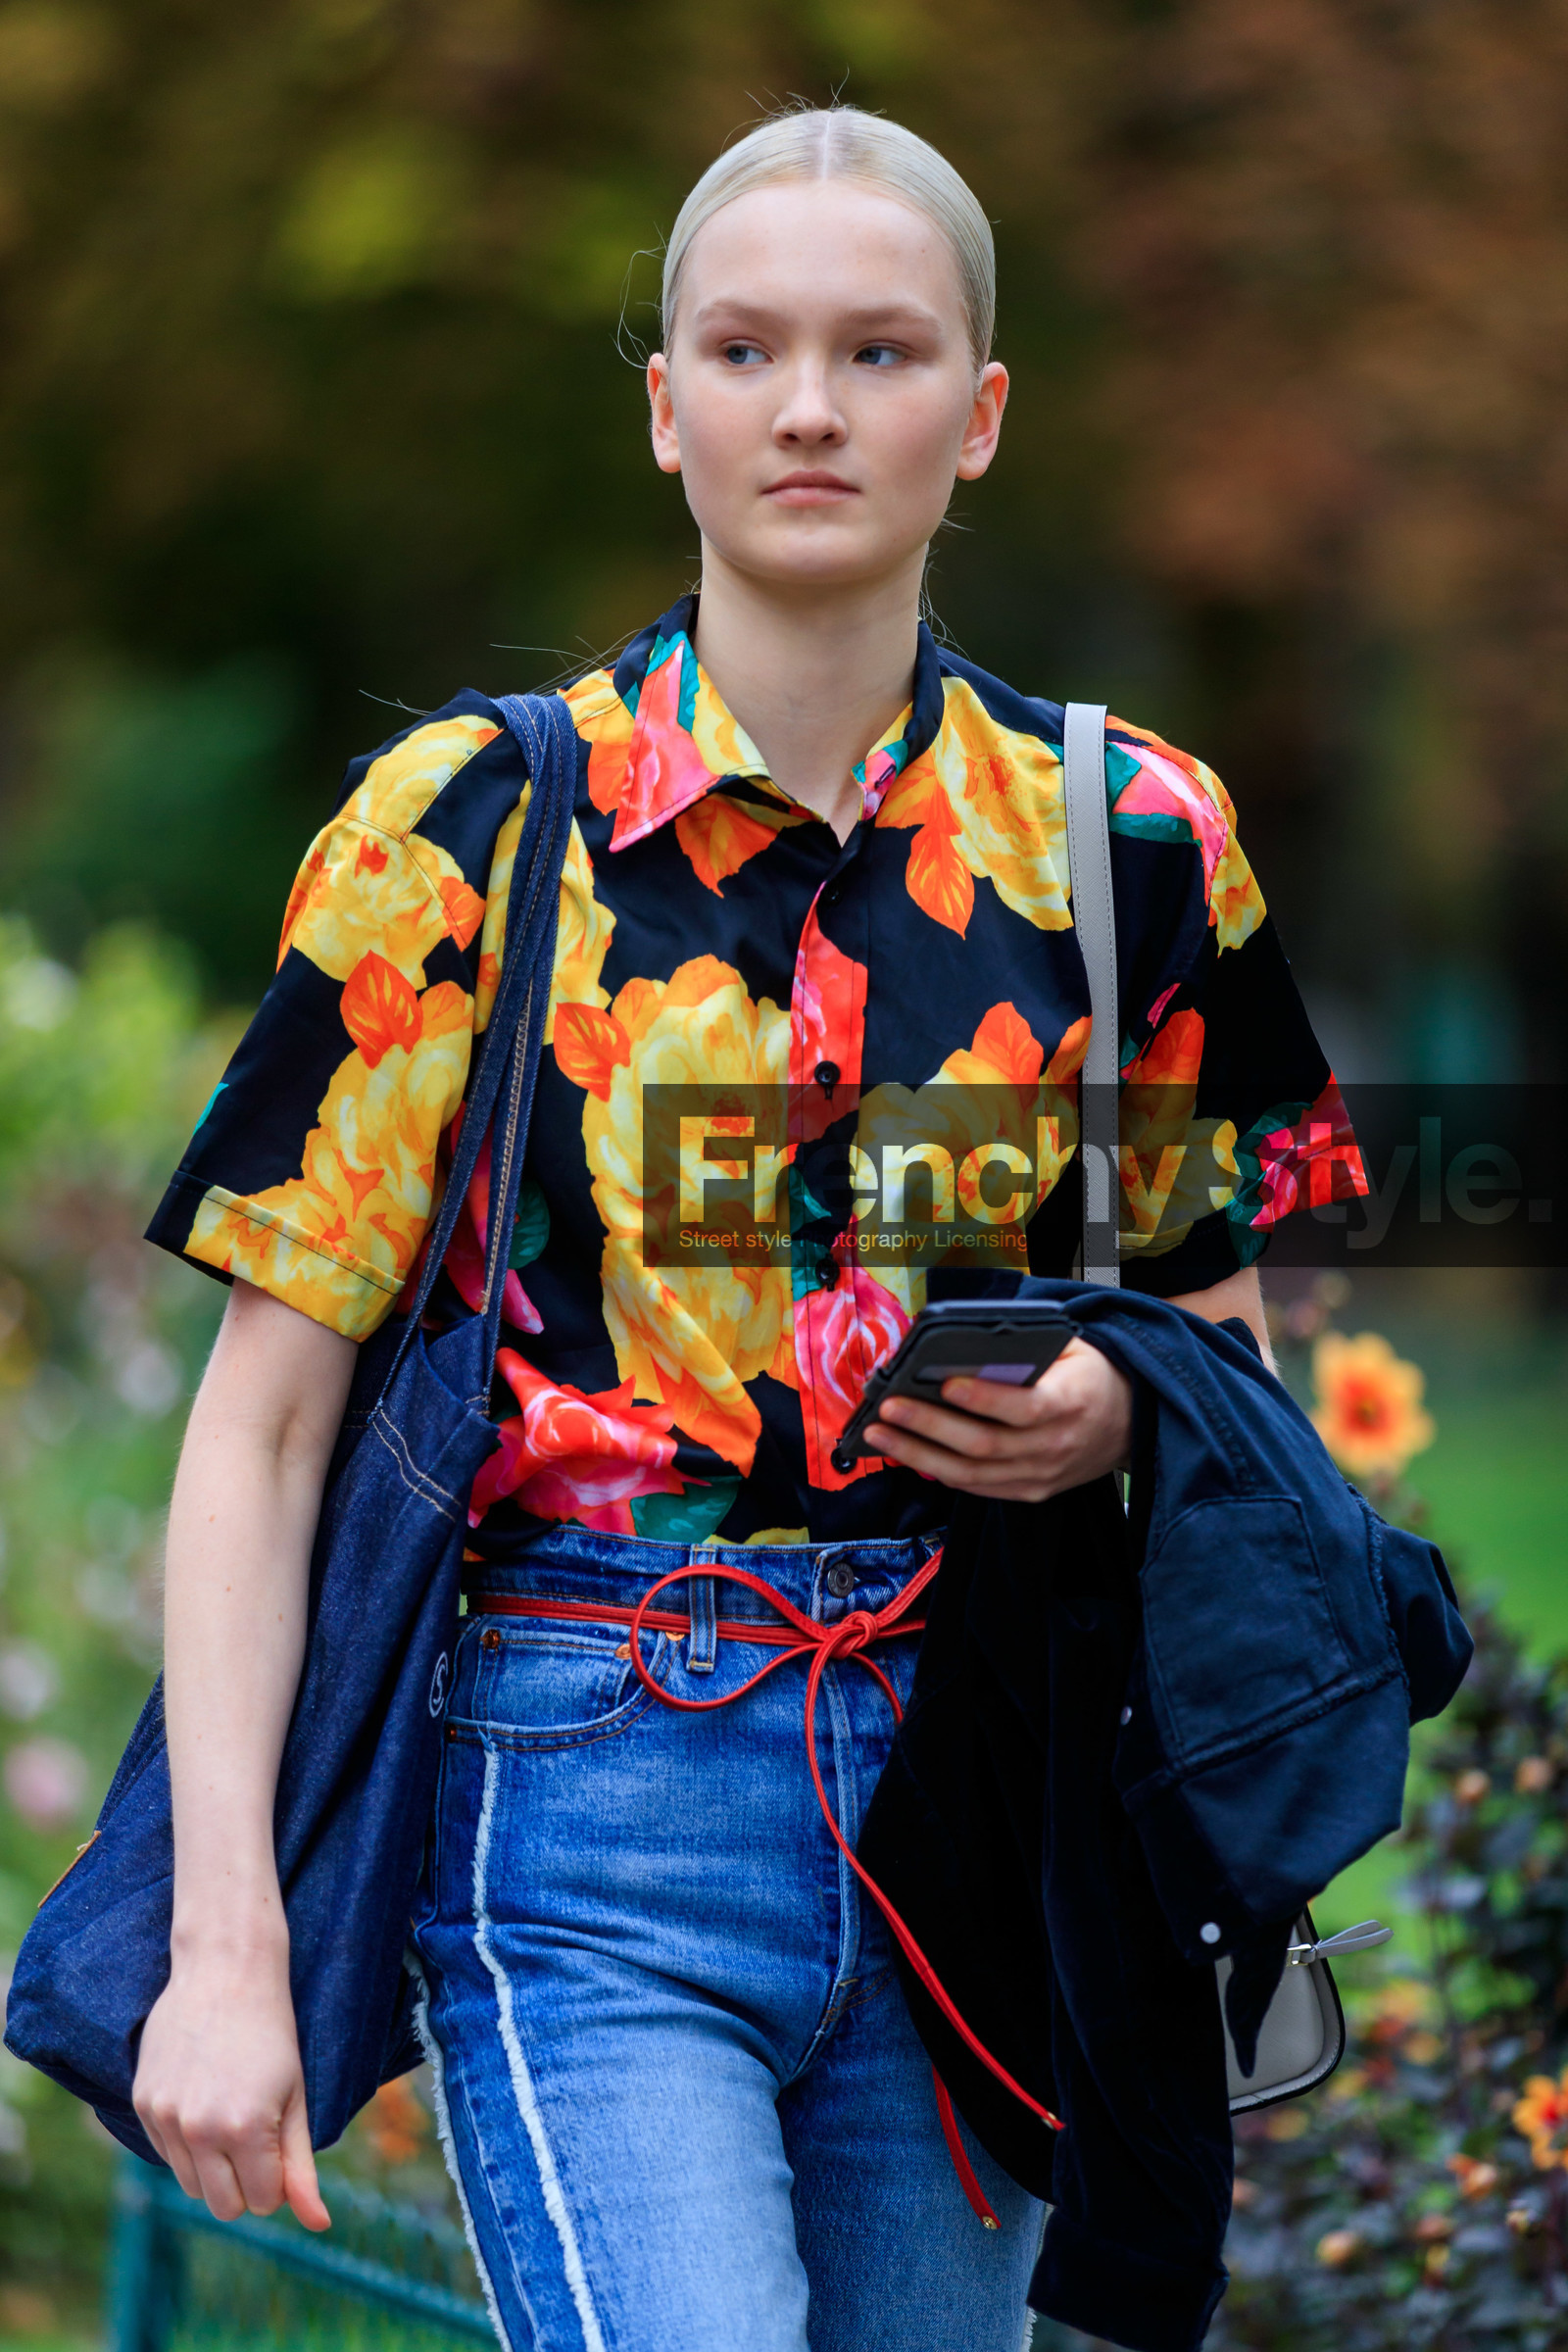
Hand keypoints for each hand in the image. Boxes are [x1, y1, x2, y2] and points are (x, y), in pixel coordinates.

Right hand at [134, 1939, 328, 2230]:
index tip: (281, 2142)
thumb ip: (301, 2166)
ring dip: (214, 2167)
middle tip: (258, 2134)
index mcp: (243, 2129)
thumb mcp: (295, 2097)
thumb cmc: (272, 2032)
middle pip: (223, 2206)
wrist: (225, 1969)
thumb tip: (319, 2224)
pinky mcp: (144, 2103)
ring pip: (191, 2186)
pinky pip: (166, 2155)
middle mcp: (197, 2129)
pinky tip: (204, 2099)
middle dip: (246, 2183)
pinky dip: (187, 2145)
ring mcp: (164, 2117)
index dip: (277, 2178)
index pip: (262, 2202)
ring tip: (231, 2114)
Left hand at [867, 1336, 1131, 1502]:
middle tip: (888, 1408)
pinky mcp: (1030, 1492)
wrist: (1132, 1424)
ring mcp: (1041, 1476)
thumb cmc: (1091, 1375)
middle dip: (929, 1426)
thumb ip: (1027, 1349)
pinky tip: (906, 1454)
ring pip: (972, 1473)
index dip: (982, 1398)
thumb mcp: (1073, 1348)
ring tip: (879, 1435)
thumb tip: (961, 1347)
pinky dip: (939, 1472)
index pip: (1023, 1407)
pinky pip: (978, 1487)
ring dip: (919, 1455)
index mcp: (1070, 1403)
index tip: (944, 1383)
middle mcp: (1054, 1447)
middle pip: (984, 1444)